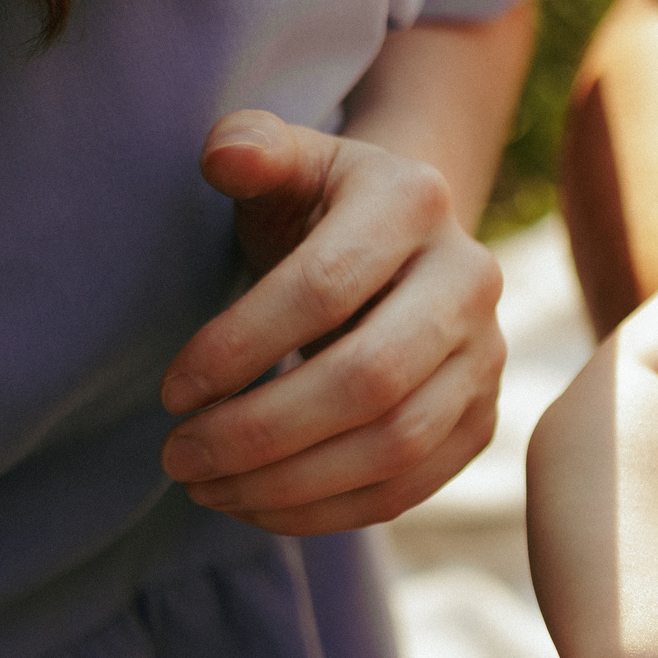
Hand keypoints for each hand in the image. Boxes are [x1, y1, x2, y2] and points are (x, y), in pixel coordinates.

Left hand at [157, 110, 508, 534]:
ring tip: (207, 487)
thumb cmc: (317, 205)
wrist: (400, 244)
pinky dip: (325, 511)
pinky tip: (256, 505)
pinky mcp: (480, 422)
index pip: (325, 288)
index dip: (240, 347)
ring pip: (394, 446)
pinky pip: (406, 488)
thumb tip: (227, 156)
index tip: (170, 391)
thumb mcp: (283, 159)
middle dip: (261, 432)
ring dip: (288, 484)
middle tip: (178, 457)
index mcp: (415, 200)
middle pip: (369, 381)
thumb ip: (248, 145)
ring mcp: (487, 358)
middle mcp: (471, 280)